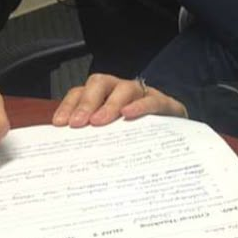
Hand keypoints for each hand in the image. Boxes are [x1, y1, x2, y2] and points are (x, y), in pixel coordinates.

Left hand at [52, 73, 187, 127]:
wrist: (177, 140)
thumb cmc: (138, 139)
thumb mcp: (110, 139)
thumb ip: (91, 140)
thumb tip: (65, 153)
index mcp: (103, 97)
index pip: (80, 93)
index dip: (69, 105)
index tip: (60, 124)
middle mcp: (120, 91)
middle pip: (99, 83)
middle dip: (86, 102)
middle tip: (78, 123)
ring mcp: (142, 95)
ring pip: (125, 88)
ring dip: (110, 103)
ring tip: (99, 121)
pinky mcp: (165, 104)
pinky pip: (152, 99)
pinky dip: (140, 105)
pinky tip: (128, 114)